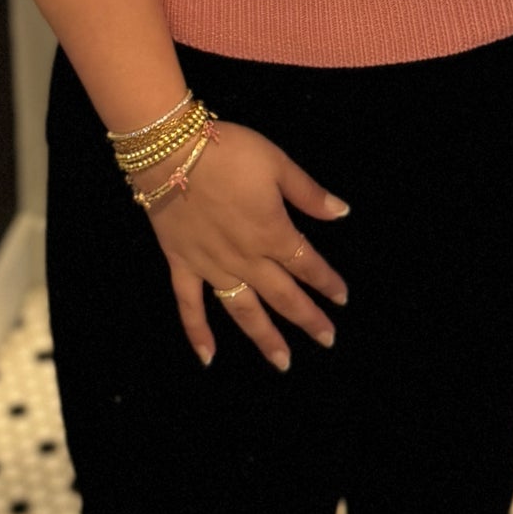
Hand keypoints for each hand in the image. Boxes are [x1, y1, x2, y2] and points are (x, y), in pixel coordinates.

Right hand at [146, 120, 349, 370]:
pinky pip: (189, 305)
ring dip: (264, 337)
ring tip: (283, 363)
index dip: (327, 282)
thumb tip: (342, 213)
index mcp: (272, 233)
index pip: (307, 264)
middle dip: (307, 319)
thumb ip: (309, 194)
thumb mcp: (277, 163)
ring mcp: (211, 266)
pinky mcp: (181, 264)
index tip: (342, 298)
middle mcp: (246, 258)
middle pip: (282, 296)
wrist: (170, 150)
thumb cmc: (229, 151)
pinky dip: (198, 332)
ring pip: (243, 310)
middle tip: (327, 339)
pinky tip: (208, 357)